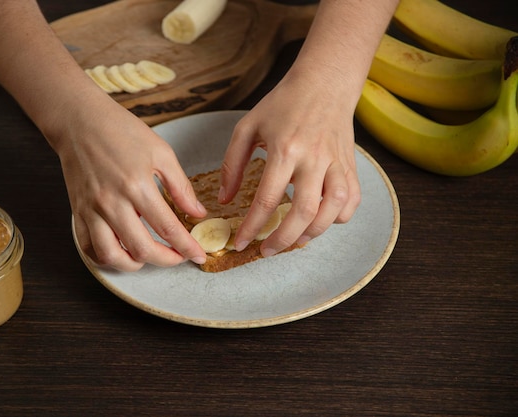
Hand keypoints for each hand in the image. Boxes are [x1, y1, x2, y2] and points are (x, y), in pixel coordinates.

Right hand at [50, 92, 206, 270]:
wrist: (80, 121)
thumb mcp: (161, 152)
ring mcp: (92, 210)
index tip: (199, 254)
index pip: (167, 228)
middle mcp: (112, 203)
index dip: (187, 247)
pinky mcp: (78, 212)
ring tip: (149, 258)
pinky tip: (121, 253)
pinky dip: (105, 258)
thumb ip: (181, 187)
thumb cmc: (121, 131)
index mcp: (137, 186)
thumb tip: (198, 213)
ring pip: (112, 256)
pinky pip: (88, 247)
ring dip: (134, 265)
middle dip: (166, 260)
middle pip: (141, 249)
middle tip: (179, 257)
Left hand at [219, 71, 360, 256]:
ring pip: (333, 209)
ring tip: (294, 241)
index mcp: (284, 149)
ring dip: (313, 233)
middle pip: (303, 212)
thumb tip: (225, 199)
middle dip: (282, 239)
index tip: (240, 242)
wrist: (324, 82)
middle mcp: (313, 159)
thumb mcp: (247, 127)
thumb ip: (233, 164)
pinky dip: (339, 217)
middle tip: (266, 251)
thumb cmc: (282, 104)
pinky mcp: (350, 165)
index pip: (266, 199)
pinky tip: (322, 221)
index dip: (251, 226)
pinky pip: (352, 199)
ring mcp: (335, 163)